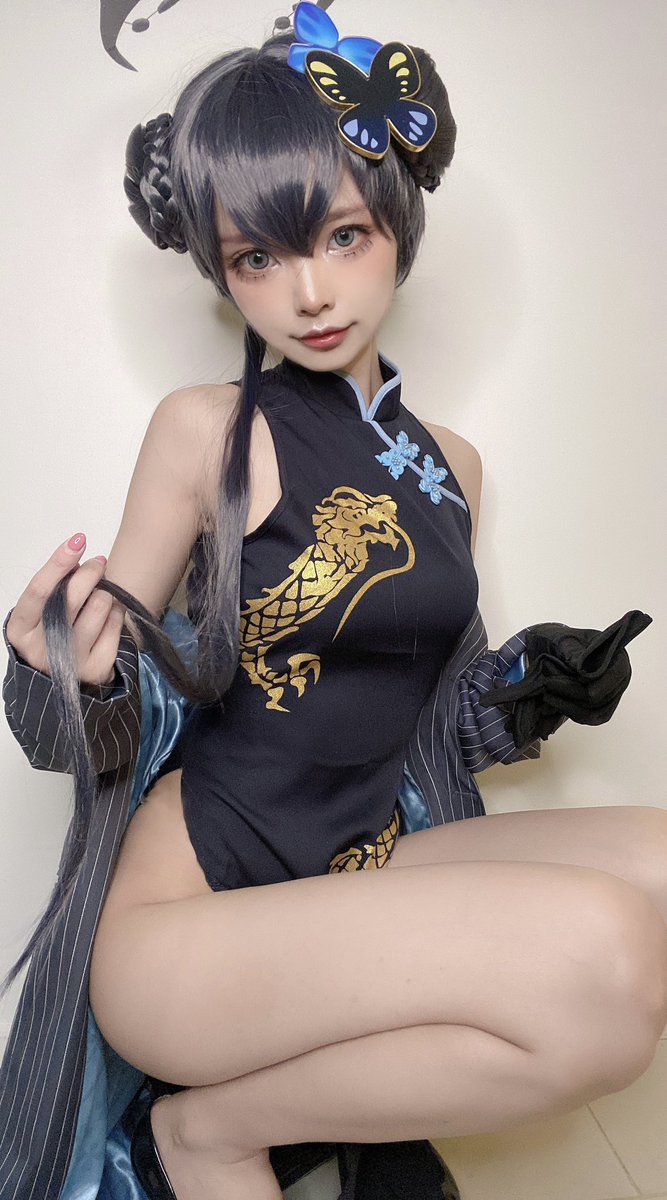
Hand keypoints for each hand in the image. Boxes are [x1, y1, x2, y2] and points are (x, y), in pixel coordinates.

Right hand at [6, 535, 125, 686]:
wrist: (58, 679)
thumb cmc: (49, 635)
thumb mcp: (41, 612)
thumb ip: (54, 587)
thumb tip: (80, 561)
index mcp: (20, 630)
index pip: (39, 590)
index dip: (59, 563)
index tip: (77, 541)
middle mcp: (41, 650)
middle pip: (72, 597)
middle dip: (90, 572)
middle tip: (98, 563)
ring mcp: (70, 662)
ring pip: (100, 607)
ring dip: (104, 596)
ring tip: (98, 601)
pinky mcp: (96, 670)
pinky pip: (116, 625)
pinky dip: (116, 615)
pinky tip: (108, 618)